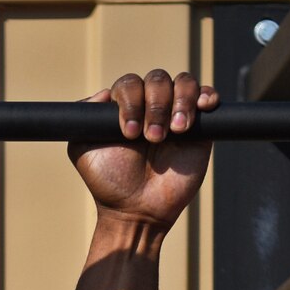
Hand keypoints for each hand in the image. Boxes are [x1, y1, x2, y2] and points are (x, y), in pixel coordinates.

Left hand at [70, 70, 218, 231]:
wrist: (138, 210)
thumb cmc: (111, 183)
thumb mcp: (83, 151)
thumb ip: (83, 120)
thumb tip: (103, 93)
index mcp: (125, 108)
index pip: (130, 84)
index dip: (131, 101)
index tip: (129, 133)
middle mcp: (150, 106)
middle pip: (157, 80)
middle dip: (155, 106)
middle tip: (153, 138)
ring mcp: (175, 114)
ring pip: (183, 83)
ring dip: (180, 102)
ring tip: (176, 132)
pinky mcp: (200, 127)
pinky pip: (207, 96)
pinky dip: (206, 95)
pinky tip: (203, 107)